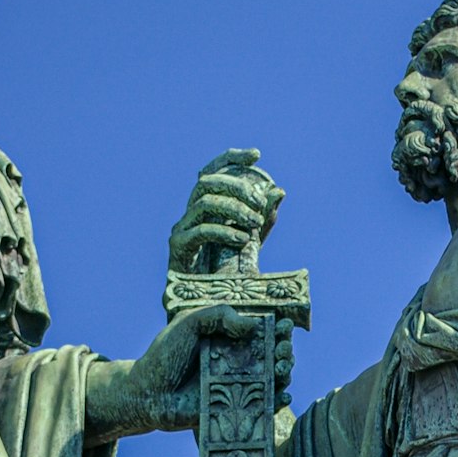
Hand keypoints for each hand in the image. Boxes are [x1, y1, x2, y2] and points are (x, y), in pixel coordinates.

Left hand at [128, 306, 294, 428]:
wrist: (148, 393)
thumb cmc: (165, 355)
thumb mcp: (189, 323)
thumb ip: (218, 315)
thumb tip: (253, 325)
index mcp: (229, 338)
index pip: (261, 331)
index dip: (277, 328)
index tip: (285, 326)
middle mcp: (238, 361)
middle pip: (273, 354)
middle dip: (285, 350)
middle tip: (283, 349)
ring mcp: (238, 385)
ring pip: (273, 379)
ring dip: (285, 372)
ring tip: (283, 368)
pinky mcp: (236, 408)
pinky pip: (263, 406)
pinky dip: (278, 401)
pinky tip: (283, 394)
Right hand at [169, 148, 285, 272]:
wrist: (205, 301)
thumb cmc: (225, 269)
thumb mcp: (251, 240)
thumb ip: (264, 218)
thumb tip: (279, 192)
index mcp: (205, 205)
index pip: (213, 170)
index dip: (231, 157)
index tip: (256, 155)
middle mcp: (190, 211)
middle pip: (208, 181)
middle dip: (237, 187)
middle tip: (259, 203)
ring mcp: (181, 227)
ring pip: (205, 202)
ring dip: (235, 209)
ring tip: (255, 223)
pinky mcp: (178, 246)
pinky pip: (201, 230)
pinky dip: (225, 231)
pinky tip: (243, 240)